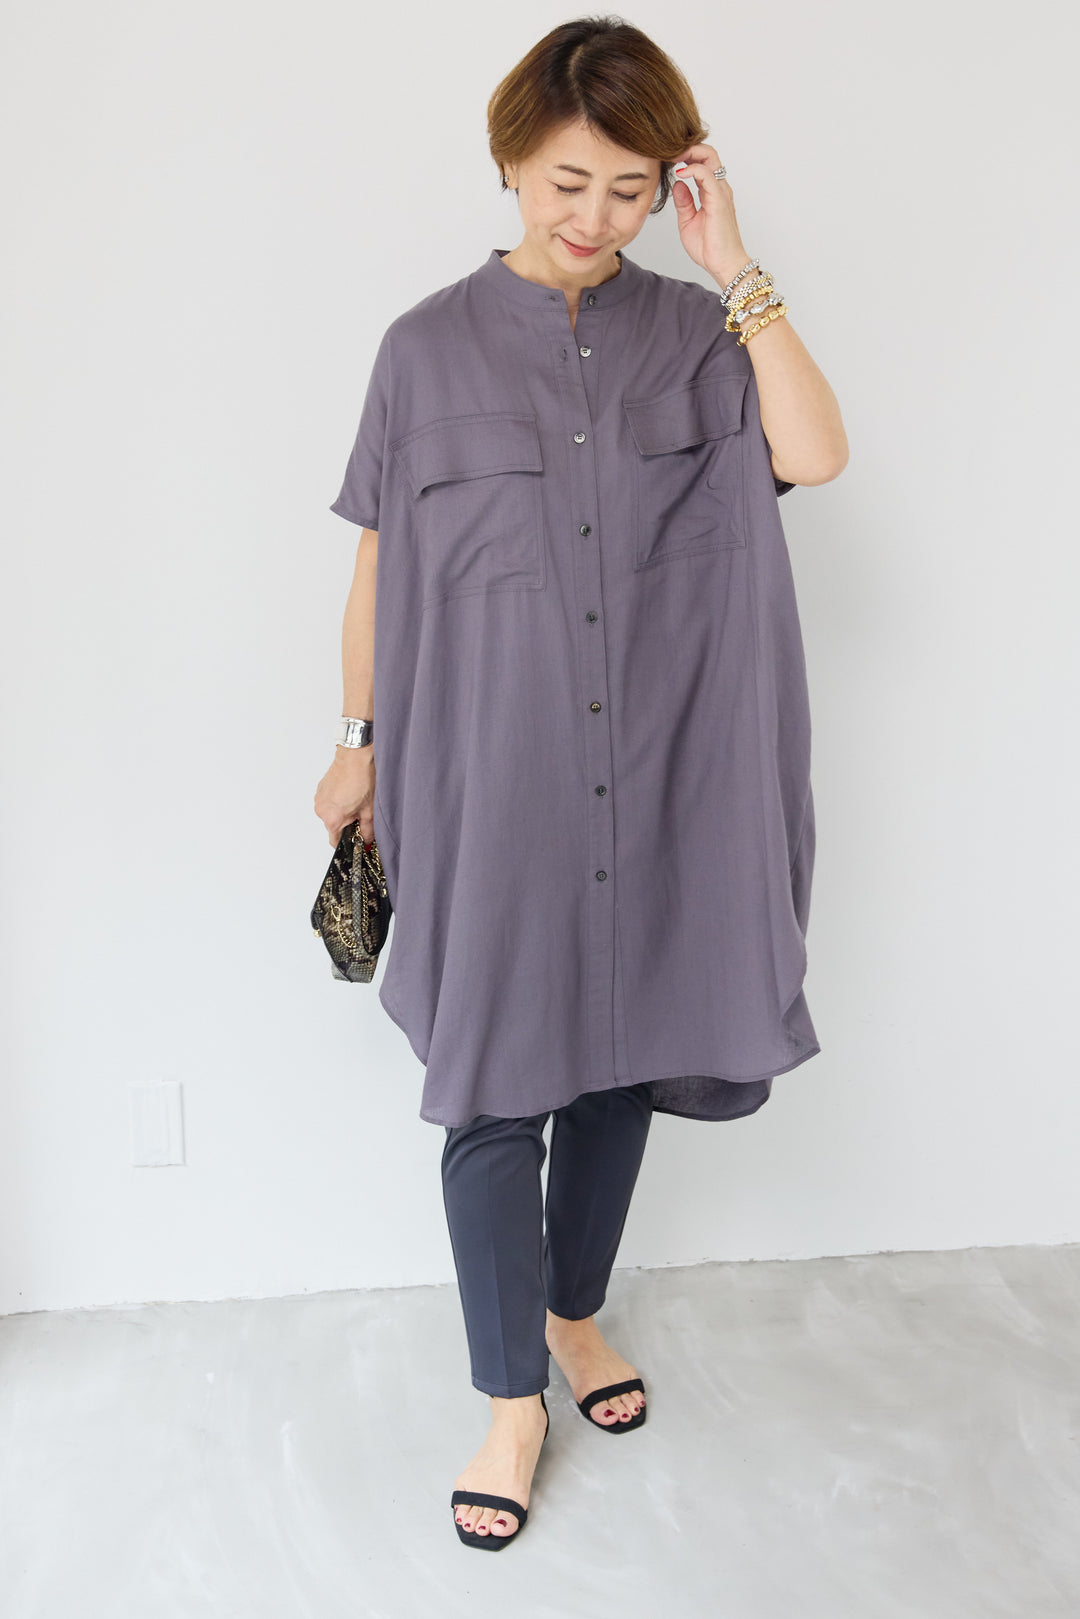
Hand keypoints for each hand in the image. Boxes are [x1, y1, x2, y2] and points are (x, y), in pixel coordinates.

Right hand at [313, 746, 375, 848]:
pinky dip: (337, 801)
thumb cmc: (362, 779)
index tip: (356, 840)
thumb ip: (368, 830)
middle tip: (360, 814)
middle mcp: (321, 810)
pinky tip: (349, 793)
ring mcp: (319, 799)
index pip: (335, 842)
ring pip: (331, 814)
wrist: (355, 756)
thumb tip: (367, 839)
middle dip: (347, 824)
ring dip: (341, 812)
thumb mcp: (369, 810)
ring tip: (355, 800)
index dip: (347, 842)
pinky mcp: (320, 790)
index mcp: (332, 819)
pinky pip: (328, 802)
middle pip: (333, 827)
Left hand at [671, 142, 749, 289]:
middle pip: (708, 153)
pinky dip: (693, 168)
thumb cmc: (709, 248)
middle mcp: (718, 188)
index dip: (686, 155)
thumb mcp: (688, 221)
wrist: (723, 265)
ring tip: (673, 156)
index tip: (669, 157)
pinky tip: (680, 172)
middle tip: (669, 151)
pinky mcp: (719, 199)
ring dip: (690, 152)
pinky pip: (707, 175)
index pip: (702, 162)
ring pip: (709, 157)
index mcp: (712, 192)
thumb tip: (678, 184)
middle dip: (688, 147)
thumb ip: (684, 202)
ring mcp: (720, 192)